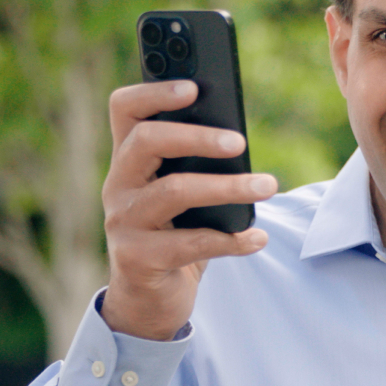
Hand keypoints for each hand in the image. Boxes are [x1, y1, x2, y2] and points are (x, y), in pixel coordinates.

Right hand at [100, 80, 276, 339]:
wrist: (153, 298)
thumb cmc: (176, 233)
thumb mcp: (182, 193)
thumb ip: (197, 165)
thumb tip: (237, 139)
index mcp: (129, 160)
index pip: (125, 109)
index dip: (154, 92)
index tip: (193, 87)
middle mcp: (119, 185)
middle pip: (146, 142)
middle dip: (197, 137)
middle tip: (240, 142)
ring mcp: (124, 222)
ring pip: (173, 191)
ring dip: (227, 187)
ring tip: (266, 185)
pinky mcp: (139, 259)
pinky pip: (190, 244)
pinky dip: (231, 240)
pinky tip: (256, 238)